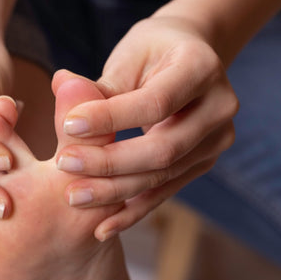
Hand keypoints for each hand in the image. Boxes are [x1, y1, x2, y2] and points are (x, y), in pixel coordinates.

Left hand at [54, 17, 238, 239]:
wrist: (185, 60)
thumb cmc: (150, 52)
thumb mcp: (129, 57)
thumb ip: (101, 85)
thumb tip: (61, 89)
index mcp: (201, 69)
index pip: (155, 103)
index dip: (111, 118)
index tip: (67, 126)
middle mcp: (219, 107)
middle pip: (163, 149)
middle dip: (110, 162)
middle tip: (64, 166)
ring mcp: (215, 140)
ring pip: (162, 175)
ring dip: (115, 191)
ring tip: (74, 196)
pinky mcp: (201, 162)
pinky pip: (165, 191)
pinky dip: (133, 210)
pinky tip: (103, 227)